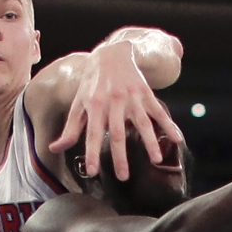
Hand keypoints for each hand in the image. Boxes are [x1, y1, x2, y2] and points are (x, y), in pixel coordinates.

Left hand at [48, 41, 183, 179]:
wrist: (111, 54)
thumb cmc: (92, 83)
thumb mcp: (78, 103)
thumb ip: (70, 129)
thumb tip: (54, 148)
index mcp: (94, 106)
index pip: (92, 134)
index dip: (92, 153)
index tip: (93, 172)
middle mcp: (113, 102)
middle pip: (118, 133)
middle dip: (121, 156)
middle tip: (123, 177)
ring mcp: (132, 98)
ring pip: (142, 123)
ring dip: (150, 142)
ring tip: (156, 160)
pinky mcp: (146, 93)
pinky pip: (158, 111)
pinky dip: (169, 125)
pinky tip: (177, 139)